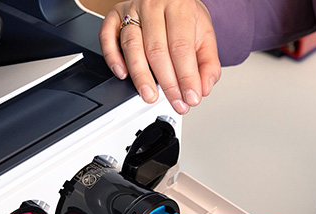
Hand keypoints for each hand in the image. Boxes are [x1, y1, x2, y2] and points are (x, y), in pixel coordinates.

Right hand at [99, 0, 220, 114]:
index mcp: (180, 7)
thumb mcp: (205, 34)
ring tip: (149, 95)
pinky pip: (107, 36)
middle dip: (166, 82)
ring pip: (132, 45)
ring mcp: (132, 9)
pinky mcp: (116, 15)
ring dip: (140, 75)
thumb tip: (204, 87)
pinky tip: (122, 73)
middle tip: (174, 102)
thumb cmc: (185, 16)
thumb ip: (208, 63)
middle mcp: (154, 6)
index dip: (186, 76)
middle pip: (156, 50)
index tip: (190, 97)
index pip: (181, 47)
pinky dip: (112, 56)